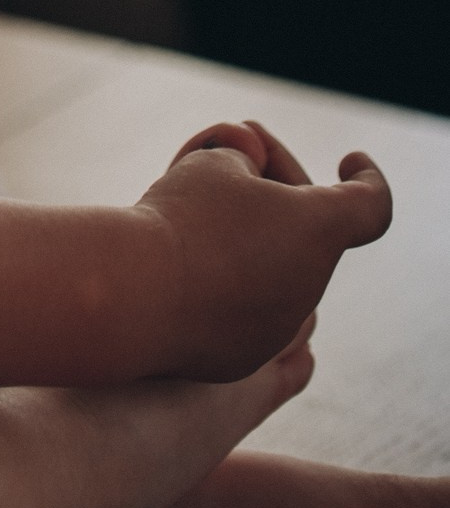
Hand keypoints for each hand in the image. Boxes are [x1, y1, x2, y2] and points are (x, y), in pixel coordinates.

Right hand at [137, 119, 390, 380]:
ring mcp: (278, 327)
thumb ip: (243, 161)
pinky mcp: (242, 357)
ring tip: (191, 209)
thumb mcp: (214, 161)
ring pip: (270, 268)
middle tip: (228, 151)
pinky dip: (218, 279)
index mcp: (319, 230)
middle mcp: (309, 284)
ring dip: (244, 235)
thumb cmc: (181, 217)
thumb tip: (249, 181)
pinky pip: (240, 307)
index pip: (371, 205)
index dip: (367, 177)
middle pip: (305, 227)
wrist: (137, 295)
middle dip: (273, 185)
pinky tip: (178, 260)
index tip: (349, 160)